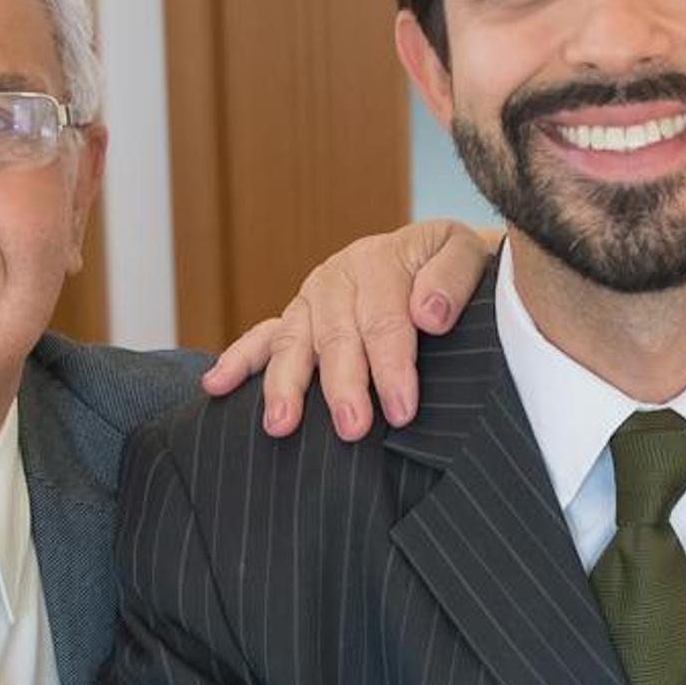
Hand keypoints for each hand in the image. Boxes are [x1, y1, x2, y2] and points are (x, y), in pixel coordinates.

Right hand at [198, 218, 504, 438]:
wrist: (445, 264)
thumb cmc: (460, 273)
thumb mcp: (471, 256)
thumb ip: (454, 278)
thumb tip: (428, 314)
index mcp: (382, 260)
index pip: (385, 318)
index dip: (392, 365)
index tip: (402, 409)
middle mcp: (340, 277)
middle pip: (336, 335)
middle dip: (342, 384)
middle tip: (353, 428)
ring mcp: (313, 299)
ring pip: (294, 340)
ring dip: (285, 384)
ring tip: (281, 424)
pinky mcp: (297, 319)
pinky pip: (262, 338)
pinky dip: (238, 361)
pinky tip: (215, 386)